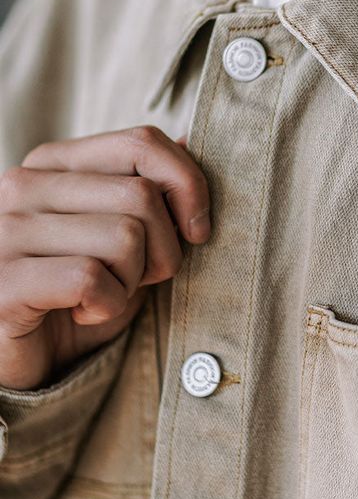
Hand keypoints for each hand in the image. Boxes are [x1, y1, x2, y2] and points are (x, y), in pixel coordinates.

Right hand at [0, 126, 208, 389]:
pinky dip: (107, 306)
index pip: (142, 143)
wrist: (28, 359)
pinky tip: (84, 312)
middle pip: (142, 195)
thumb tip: (190, 139)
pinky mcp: (4, 282)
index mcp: (53, 163)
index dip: (188, 185)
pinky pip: (91, 279)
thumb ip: (150, 187)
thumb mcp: (124, 236)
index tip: (196, 231)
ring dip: (133, 281)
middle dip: (164, 249)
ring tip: (106, 294)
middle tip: (139, 278)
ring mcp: (7, 231)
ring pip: (125, 237)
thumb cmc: (80, 294)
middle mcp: (23, 185)